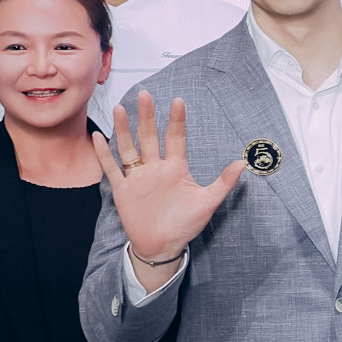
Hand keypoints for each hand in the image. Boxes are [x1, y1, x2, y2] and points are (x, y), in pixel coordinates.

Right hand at [92, 92, 244, 265]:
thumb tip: (242, 163)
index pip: (176, 138)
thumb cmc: (185, 224)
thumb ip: (224, 182)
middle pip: (149, 137)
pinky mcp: (123, 190)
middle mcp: (155, 168)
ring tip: (120, 109)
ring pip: (129, 148)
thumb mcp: (208, 202)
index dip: (176, 120)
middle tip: (145, 95)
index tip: (178, 100)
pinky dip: (104, 154)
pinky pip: (111, 169)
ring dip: (124, 129)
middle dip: (147, 116)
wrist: (163, 246)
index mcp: (176, 168)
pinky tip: (98, 136)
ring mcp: (138, 177)